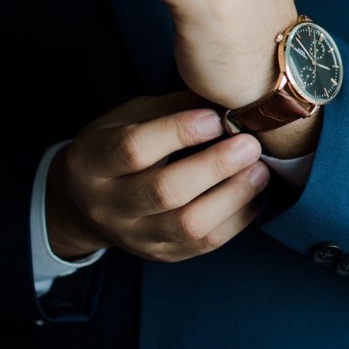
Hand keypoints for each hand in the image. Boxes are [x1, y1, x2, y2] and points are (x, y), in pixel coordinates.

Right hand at [46, 92, 269, 262]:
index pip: (134, 149)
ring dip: (233, 196)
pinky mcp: (162, 254)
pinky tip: (253, 193)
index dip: (179, 132)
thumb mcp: (132, 118)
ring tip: (259, 170)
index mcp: (93, 162)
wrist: (88, 204)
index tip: (216, 118)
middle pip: (165, 191)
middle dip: (215, 166)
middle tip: (250, 145)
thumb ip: (175, 108)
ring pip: (188, 225)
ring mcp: (134, 236)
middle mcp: (108, 205)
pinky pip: (206, 243)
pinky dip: (238, 217)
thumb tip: (226, 94)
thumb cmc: (119, 147)